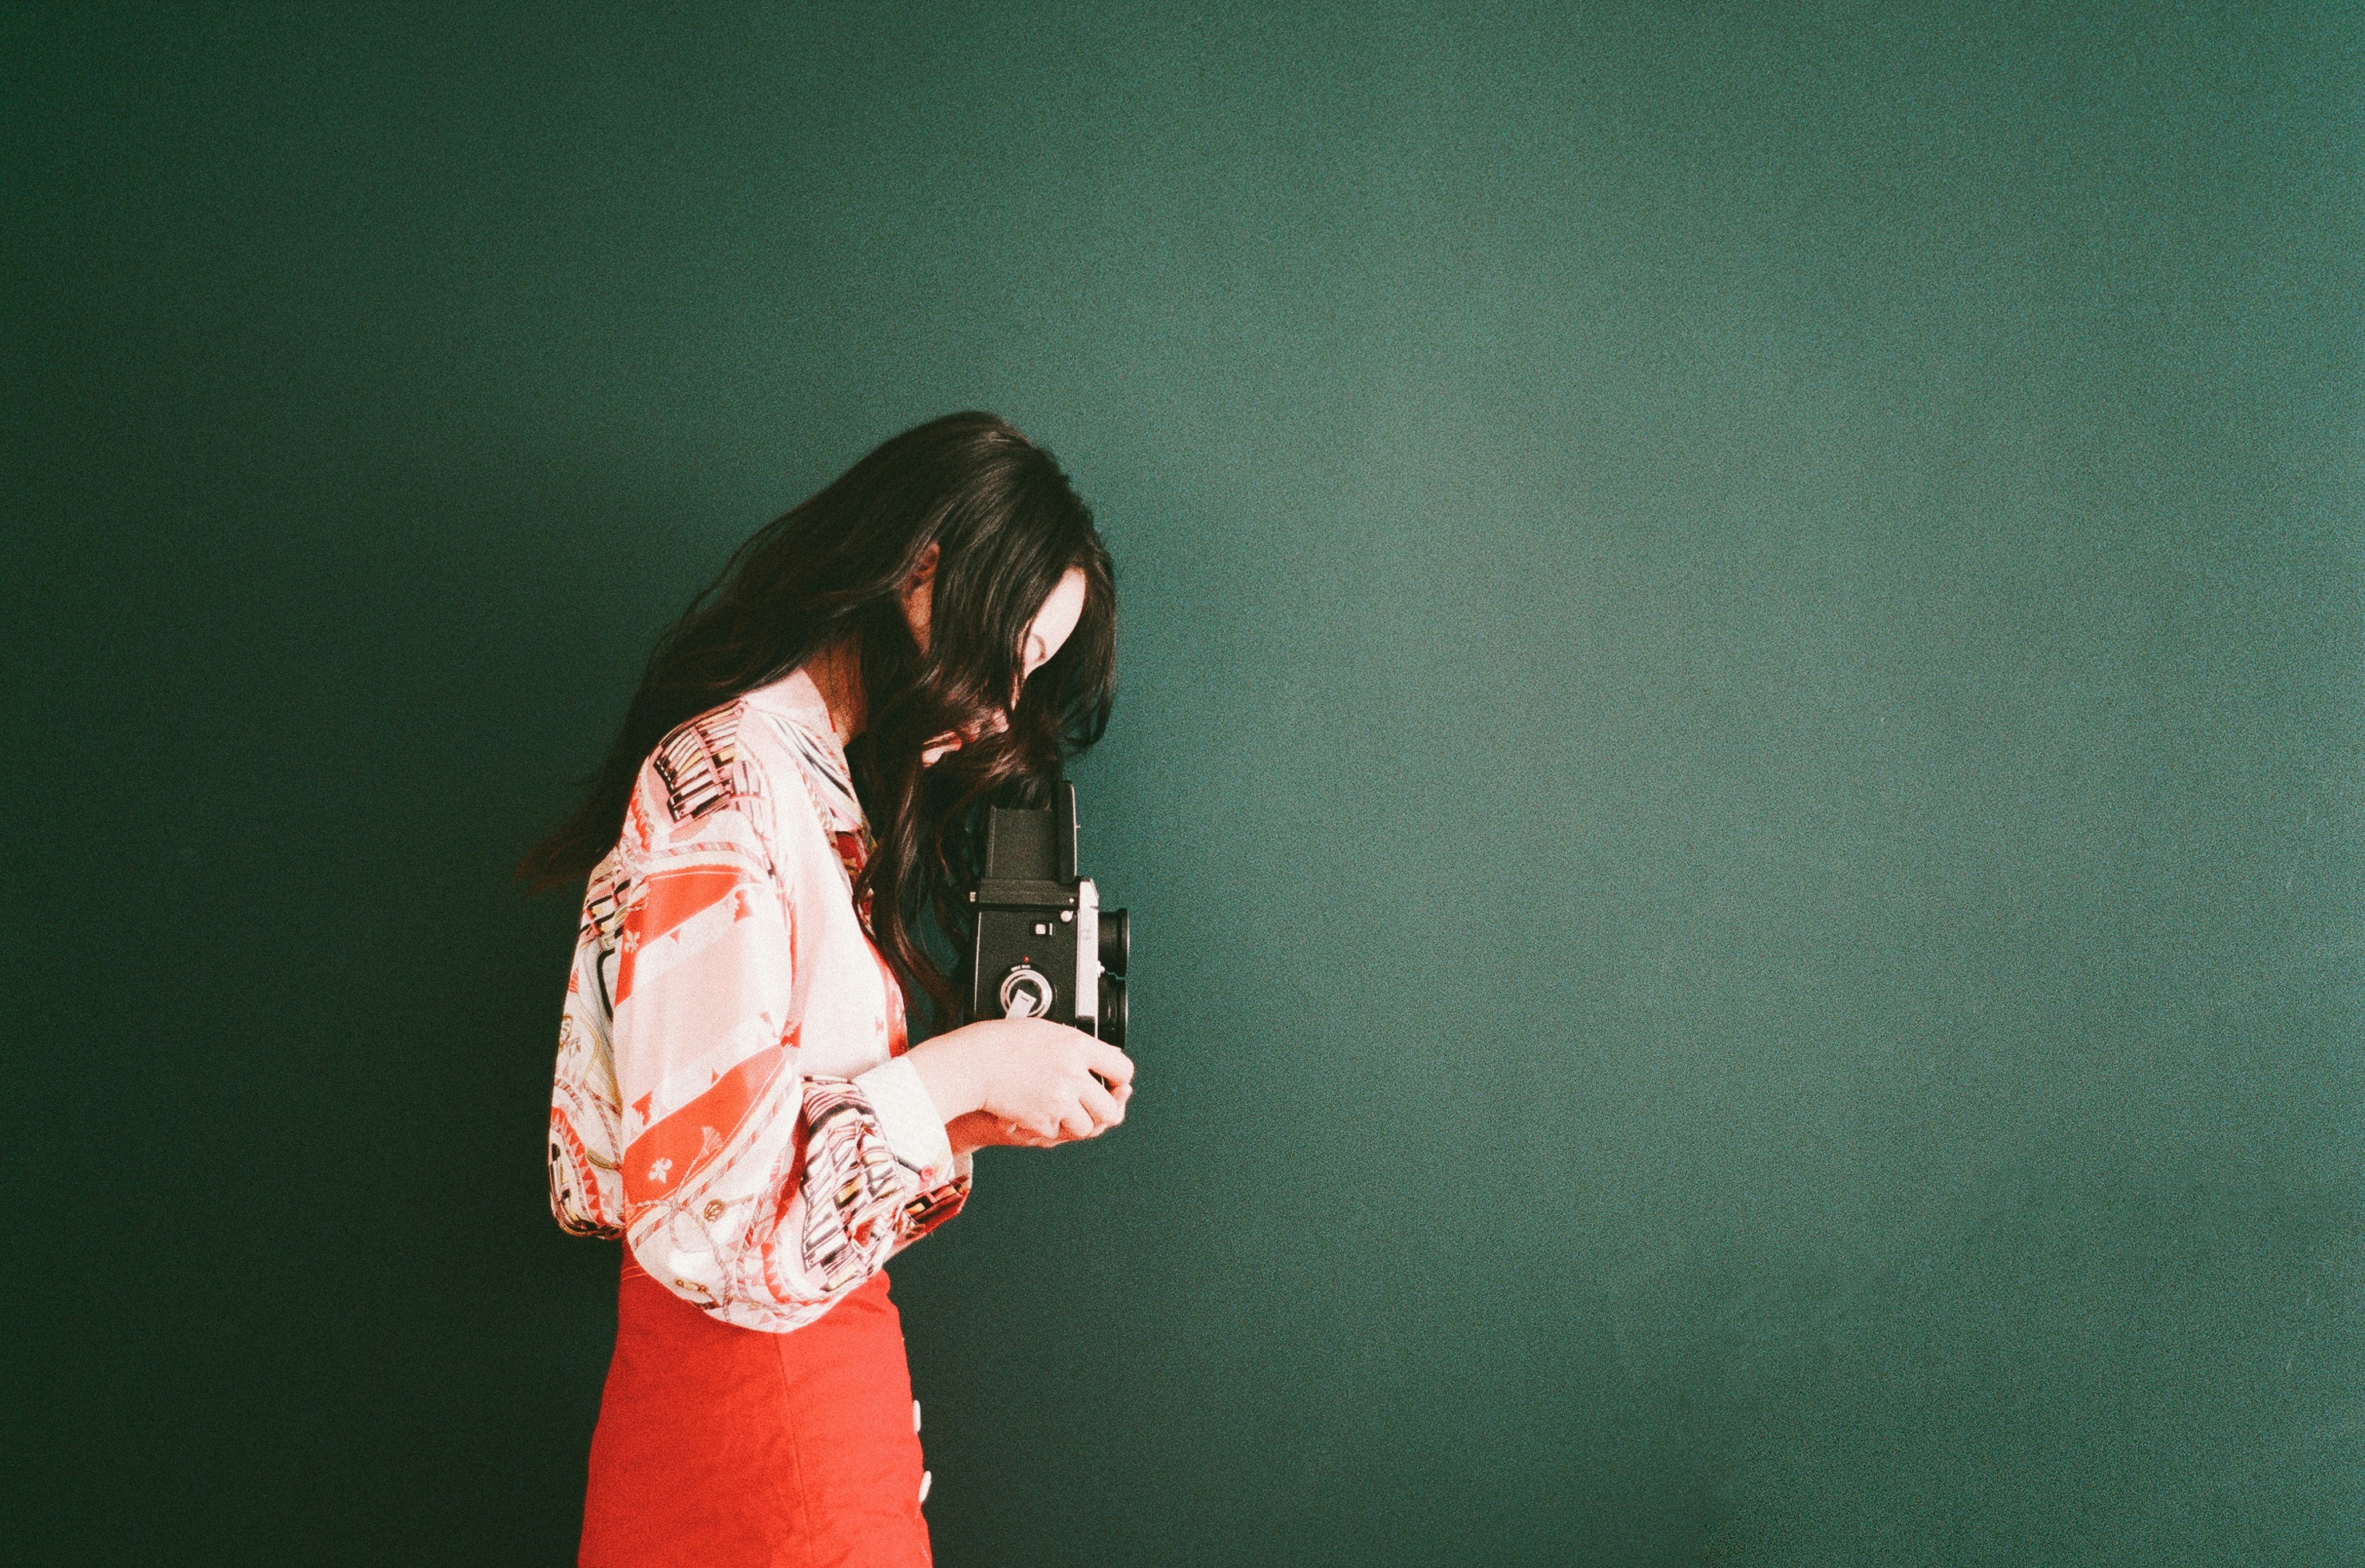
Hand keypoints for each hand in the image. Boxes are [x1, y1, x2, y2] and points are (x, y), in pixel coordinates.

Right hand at [908, 1017, 1133, 1149]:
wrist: (969, 1063)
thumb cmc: (1000, 1043)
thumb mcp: (1046, 1031)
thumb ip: (1077, 1046)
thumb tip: (1106, 1057)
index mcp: (1076, 1045)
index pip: (1122, 1068)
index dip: (1121, 1079)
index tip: (1116, 1082)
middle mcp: (1072, 1074)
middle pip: (1111, 1107)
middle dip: (1107, 1111)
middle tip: (1099, 1106)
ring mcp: (1058, 1100)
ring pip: (1088, 1127)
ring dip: (1080, 1123)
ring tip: (1066, 1111)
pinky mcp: (1042, 1120)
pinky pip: (1059, 1133)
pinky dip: (1053, 1128)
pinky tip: (1041, 1111)